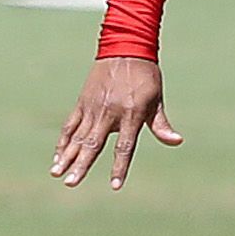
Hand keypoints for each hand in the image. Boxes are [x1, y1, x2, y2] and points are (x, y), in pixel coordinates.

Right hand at [51, 57, 182, 189]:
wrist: (126, 50)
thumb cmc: (146, 77)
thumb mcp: (157, 100)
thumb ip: (161, 124)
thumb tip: (177, 141)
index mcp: (131, 114)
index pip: (125, 147)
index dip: (120, 166)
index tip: (115, 185)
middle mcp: (109, 113)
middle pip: (94, 144)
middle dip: (82, 165)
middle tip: (71, 183)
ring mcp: (93, 108)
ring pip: (78, 137)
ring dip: (67, 156)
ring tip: (57, 174)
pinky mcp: (82, 102)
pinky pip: (70, 125)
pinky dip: (63, 141)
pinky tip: (57, 156)